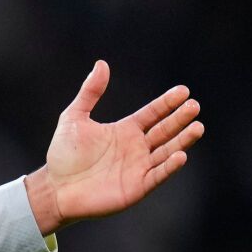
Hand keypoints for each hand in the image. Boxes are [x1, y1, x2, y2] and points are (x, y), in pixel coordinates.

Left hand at [24, 61, 201, 233]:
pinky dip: (170, 166)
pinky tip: (181, 154)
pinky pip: (158, 175)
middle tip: (194, 106)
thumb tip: (101, 63)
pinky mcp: (137, 187)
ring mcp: (139, 168)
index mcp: (125, 130)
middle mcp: (137, 148)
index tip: (183, 91)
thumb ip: (89, 93)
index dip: (167, 103)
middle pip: (165, 130)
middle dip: (180, 119)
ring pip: (167, 151)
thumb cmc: (63, 155)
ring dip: (183, 140)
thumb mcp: (74, 118)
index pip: (153, 114)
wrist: (54, 188)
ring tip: (197, 127)